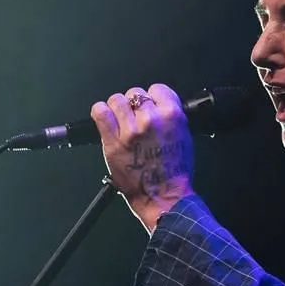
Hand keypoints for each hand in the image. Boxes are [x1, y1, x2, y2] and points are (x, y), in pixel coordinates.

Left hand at [91, 83, 193, 232]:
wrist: (164, 197)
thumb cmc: (176, 172)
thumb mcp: (184, 137)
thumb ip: (171, 117)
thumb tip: (157, 105)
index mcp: (172, 116)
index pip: (157, 89)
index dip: (152, 97)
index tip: (149, 106)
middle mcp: (151, 120)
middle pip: (135, 94)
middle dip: (134, 105)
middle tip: (134, 119)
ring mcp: (131, 131)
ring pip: (116, 100)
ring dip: (117, 108)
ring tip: (120, 121)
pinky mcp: (113, 142)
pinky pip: (100, 113)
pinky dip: (100, 112)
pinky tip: (105, 119)